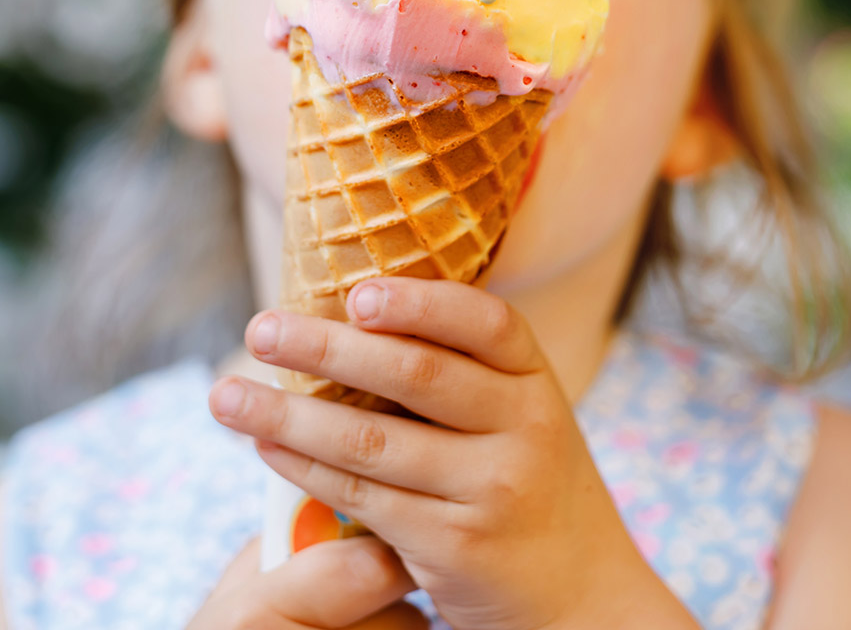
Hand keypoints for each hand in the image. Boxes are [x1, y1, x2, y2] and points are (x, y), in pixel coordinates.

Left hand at [209, 278, 697, 629]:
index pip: (486, 323)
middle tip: (260, 328)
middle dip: (328, 347)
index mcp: (536, 382)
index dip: (420, 302)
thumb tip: (351, 322)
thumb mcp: (521, 419)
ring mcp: (494, 487)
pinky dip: (305, 466)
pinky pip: (364, 495)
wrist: (583, 597)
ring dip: (290, 412)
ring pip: (373, 438)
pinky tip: (266, 444)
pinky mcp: (457, 545)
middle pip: (417, 372)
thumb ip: (463, 377)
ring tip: (227, 393)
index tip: (354, 293)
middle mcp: (525, 426)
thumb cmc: (529, 485)